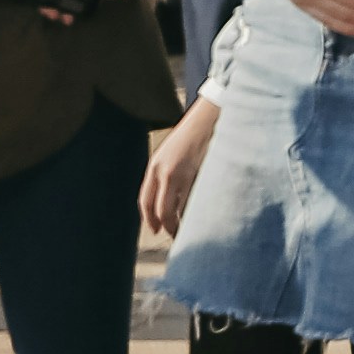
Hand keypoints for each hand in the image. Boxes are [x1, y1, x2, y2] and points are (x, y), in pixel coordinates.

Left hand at [142, 97, 220, 237]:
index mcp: (154, 166)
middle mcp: (164, 172)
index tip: (155, 229)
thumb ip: (166, 174)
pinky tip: (199, 218)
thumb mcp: (171, 154)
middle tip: (172, 235)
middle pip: (160, 209)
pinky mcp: (200, 176)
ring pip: (177, 209)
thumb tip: (167, 197)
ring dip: (180, 223)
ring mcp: (182, 175)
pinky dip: (195, 213)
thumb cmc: (192, 136)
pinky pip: (194, 201)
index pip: (145, 200)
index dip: (148, 218)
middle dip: (165, 225)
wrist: (208, 119)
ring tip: (187, 231)